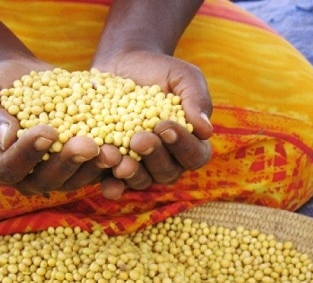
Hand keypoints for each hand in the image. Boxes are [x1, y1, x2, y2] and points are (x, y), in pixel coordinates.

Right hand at [0, 58, 117, 195]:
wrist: (20, 79)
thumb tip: (5, 136)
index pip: (11, 167)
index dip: (29, 153)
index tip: (47, 131)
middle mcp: (28, 178)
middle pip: (48, 179)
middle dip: (69, 161)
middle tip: (87, 144)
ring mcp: (56, 175)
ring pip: (76, 179)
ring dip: (95, 166)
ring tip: (112, 149)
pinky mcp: (80, 166)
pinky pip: (96, 170)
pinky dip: (112, 163)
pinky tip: (127, 150)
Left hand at [92, 50, 213, 194]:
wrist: (121, 65)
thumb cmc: (159, 70)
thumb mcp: (182, 76)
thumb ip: (196, 99)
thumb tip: (206, 130)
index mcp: (190, 143)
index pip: (195, 154)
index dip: (182, 145)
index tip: (165, 126)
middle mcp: (168, 161)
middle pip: (167, 172)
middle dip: (153, 156)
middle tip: (139, 139)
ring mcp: (141, 168)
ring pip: (142, 180)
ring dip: (131, 173)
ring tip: (117, 158)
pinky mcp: (115, 167)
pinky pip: (116, 184)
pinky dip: (112, 186)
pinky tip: (106, 183)